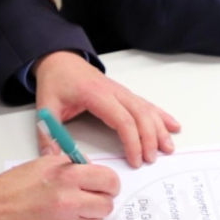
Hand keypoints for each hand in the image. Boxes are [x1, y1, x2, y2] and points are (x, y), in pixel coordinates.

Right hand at [0, 155, 119, 219]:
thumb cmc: (11, 189)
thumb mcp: (43, 165)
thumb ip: (71, 167)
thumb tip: (92, 172)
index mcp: (66, 176)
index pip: (109, 181)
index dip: (109, 184)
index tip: (106, 187)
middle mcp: (68, 202)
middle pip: (107, 205)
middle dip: (99, 202)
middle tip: (87, 200)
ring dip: (85, 219)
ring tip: (66, 213)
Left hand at [33, 51, 179, 167]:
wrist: (60, 59)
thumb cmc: (55, 81)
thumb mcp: (46, 105)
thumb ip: (47, 132)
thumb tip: (51, 157)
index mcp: (96, 95)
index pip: (122, 119)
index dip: (132, 141)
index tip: (135, 160)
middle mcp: (114, 92)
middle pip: (140, 115)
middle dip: (149, 138)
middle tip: (151, 160)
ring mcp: (121, 91)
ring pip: (146, 109)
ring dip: (159, 128)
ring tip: (168, 148)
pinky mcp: (123, 93)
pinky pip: (146, 104)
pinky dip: (161, 115)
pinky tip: (173, 126)